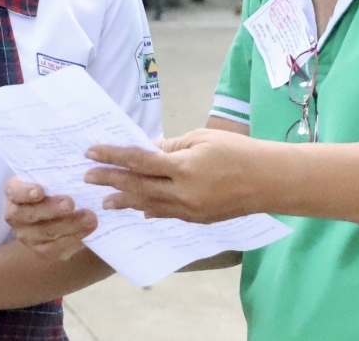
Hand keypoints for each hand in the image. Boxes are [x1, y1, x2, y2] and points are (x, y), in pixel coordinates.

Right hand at [3, 178, 96, 260]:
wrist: (59, 212)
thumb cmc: (55, 186)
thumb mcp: (51, 176)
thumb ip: (57, 170)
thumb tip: (79, 155)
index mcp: (15, 192)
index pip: (15, 191)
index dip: (25, 192)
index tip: (40, 191)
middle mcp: (16, 215)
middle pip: (30, 215)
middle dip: (51, 209)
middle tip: (70, 203)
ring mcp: (28, 236)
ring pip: (47, 233)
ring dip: (70, 225)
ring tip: (90, 217)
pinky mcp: (44, 250)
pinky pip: (59, 247)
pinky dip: (76, 237)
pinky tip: (90, 229)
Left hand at [83, 128, 282, 223]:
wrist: (270, 180)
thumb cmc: (238, 151)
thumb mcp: (201, 139)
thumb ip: (170, 147)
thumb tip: (145, 150)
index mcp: (183, 168)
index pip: (139, 161)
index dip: (113, 157)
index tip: (91, 153)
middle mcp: (183, 194)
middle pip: (137, 187)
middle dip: (110, 181)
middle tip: (87, 177)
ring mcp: (190, 211)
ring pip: (149, 206)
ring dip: (125, 201)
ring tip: (105, 200)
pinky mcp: (198, 220)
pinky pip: (167, 215)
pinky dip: (150, 210)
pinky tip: (138, 210)